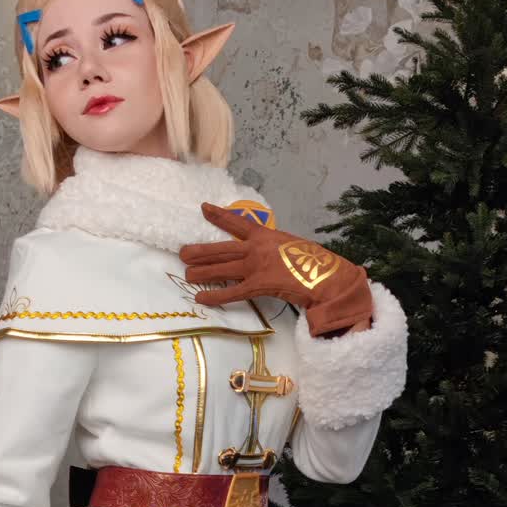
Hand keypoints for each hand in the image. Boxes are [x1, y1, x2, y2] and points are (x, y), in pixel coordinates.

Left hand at [178, 200, 375, 337]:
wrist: (324, 275)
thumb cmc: (313, 262)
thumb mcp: (291, 245)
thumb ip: (273, 248)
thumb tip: (266, 254)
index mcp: (265, 235)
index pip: (237, 222)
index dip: (218, 215)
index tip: (203, 208)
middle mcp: (256, 248)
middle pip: (221, 249)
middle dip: (200, 251)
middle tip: (182, 252)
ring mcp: (255, 266)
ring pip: (221, 269)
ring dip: (201, 272)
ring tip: (186, 274)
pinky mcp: (258, 285)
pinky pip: (231, 292)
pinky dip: (215, 296)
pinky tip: (201, 297)